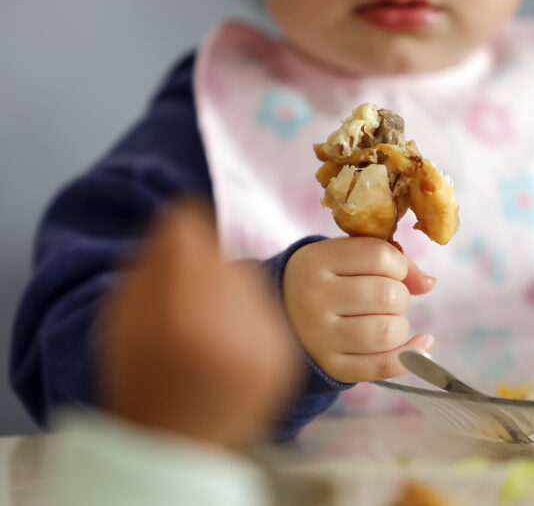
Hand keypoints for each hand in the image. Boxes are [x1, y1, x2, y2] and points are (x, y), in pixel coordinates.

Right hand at [100, 199, 299, 449]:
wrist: (177, 443)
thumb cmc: (139, 375)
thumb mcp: (123, 317)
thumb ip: (151, 262)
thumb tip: (184, 213)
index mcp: (178, 316)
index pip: (190, 232)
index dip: (182, 229)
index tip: (178, 236)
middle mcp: (229, 326)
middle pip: (222, 257)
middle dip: (204, 265)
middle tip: (188, 293)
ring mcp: (265, 344)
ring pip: (250, 281)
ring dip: (230, 289)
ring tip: (209, 323)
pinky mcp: (286, 358)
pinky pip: (268, 309)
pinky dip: (249, 315)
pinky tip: (230, 338)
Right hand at [282, 237, 435, 383]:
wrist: (281, 318)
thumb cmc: (324, 281)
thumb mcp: (343, 257)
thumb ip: (388, 259)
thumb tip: (428, 283)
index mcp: (315, 262)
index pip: (378, 256)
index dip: (398, 264)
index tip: (392, 271)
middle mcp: (313, 299)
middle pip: (387, 294)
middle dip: (400, 296)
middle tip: (387, 299)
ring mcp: (320, 337)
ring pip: (388, 332)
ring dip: (401, 326)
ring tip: (388, 321)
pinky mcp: (332, 367)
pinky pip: (383, 366)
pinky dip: (411, 356)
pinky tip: (420, 345)